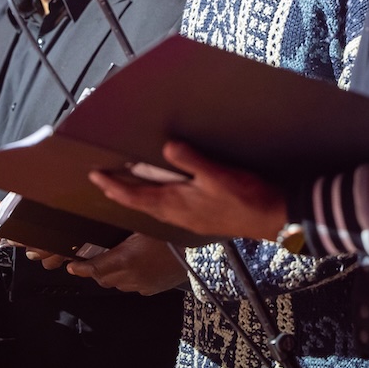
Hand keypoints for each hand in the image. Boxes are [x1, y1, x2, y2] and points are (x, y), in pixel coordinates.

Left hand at [56, 234, 187, 294]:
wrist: (198, 252)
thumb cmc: (170, 233)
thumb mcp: (143, 224)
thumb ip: (121, 228)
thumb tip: (105, 218)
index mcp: (124, 259)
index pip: (94, 268)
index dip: (80, 268)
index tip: (71, 266)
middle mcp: (130, 276)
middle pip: (103, 279)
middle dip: (94, 271)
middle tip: (89, 262)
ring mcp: (142, 286)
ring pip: (118, 285)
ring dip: (111, 275)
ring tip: (113, 262)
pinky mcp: (153, 289)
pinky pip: (134, 287)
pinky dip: (128, 280)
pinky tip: (135, 268)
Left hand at [90, 141, 287, 240]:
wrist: (273, 218)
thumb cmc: (247, 198)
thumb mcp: (218, 174)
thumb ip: (191, 160)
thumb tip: (167, 146)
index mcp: (177, 204)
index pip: (135, 196)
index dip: (114, 186)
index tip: (95, 176)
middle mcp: (178, 216)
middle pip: (141, 205)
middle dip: (121, 192)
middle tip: (104, 181)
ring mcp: (190, 220)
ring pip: (155, 209)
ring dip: (139, 198)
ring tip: (128, 187)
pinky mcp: (202, 221)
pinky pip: (169, 211)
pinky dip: (158, 202)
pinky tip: (164, 196)